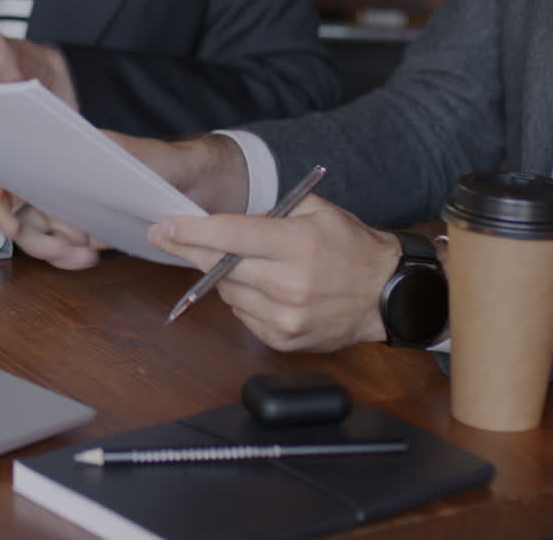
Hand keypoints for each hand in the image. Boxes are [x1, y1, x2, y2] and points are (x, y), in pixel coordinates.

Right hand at [0, 130, 249, 267]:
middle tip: (57, 245)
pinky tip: (88, 259)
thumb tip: (64, 163)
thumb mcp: (132, 155)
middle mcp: (59, 183)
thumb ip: (100, 157)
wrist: (198, 189)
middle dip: (29, 233)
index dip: (0, 182)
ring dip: (51, 251)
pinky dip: (67, 260)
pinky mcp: (85, 234)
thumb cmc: (164, 163)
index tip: (2, 193)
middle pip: (18, 210)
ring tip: (82, 255)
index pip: (16, 167)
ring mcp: (70, 210)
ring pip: (37, 236)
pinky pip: (61, 251)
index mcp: (63, 156)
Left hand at [147, 195, 399, 352]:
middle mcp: (290, 283)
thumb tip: (223, 223)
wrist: (388, 295)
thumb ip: (272, 214)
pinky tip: (262, 288)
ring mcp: (286, 317)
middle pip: (220, 267)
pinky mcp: (283, 340)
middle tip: (164, 237)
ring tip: (244, 263)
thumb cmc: (352, 248)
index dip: (192, 232)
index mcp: (298, 244)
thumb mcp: (319, 212)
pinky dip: (243, 300)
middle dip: (189, 250)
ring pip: (227, 292)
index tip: (164, 227)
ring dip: (222, 276)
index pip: (231, 237)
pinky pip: (243, 315)